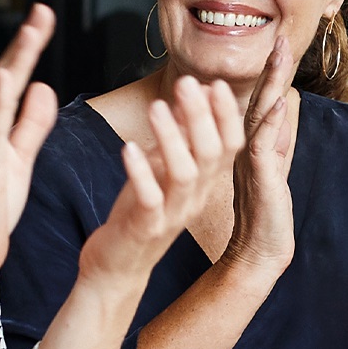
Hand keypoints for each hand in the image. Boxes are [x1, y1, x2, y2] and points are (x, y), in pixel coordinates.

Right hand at [0, 4, 57, 275]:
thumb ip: (31, 124)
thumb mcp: (20, 156)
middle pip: (4, 78)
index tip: (45, 17)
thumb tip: (42, 87)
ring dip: (13, 62)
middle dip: (24, 44)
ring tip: (31, 33)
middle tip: (43, 11)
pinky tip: (3, 81)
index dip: (29, 47)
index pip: (14, 79)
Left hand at [81, 76, 242, 285]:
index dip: (225, 115)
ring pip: (184, 173)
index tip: (214, 84)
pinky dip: (140, 172)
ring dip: (171, 138)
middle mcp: (195, 197)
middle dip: (200, 116)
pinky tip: (128, 147)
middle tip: (186, 84)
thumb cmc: (141, 211)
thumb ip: (179, 137)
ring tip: (157, 108)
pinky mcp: (146, 228)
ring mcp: (173, 214)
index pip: (228, 145)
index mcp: (203, 183)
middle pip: (210, 153)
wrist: (119, 264)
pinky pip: (150, 199)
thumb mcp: (163, 168)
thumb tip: (191, 96)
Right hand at [225, 35, 300, 274]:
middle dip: (270, 68)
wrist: (259, 251)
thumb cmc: (267, 212)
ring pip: (256, 115)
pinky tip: (280, 100)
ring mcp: (251, 160)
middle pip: (258, 99)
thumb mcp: (276, 166)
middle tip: (278, 38)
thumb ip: (281, 136)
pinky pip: (264, 144)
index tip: (282, 43)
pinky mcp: (259, 176)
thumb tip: (286, 104)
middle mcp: (248, 147)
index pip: (263, 101)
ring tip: (278, 56)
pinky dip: (273, 120)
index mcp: (254, 143)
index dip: (273, 73)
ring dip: (268, 84)